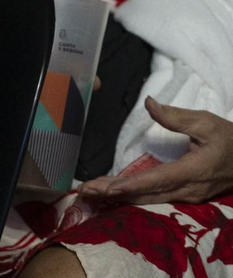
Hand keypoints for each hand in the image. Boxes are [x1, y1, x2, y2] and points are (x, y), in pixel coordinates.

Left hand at [79, 98, 232, 204]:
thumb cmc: (231, 140)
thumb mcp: (207, 122)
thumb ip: (176, 117)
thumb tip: (149, 104)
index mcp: (194, 170)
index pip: (158, 179)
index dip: (132, 184)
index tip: (110, 187)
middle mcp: (189, 189)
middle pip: (147, 194)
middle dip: (115, 194)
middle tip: (85, 192)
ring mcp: (188, 196)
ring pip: (149, 199)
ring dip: (120, 198)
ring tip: (91, 195)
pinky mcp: (185, 196)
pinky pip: (156, 198)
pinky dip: (133, 197)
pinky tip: (114, 196)